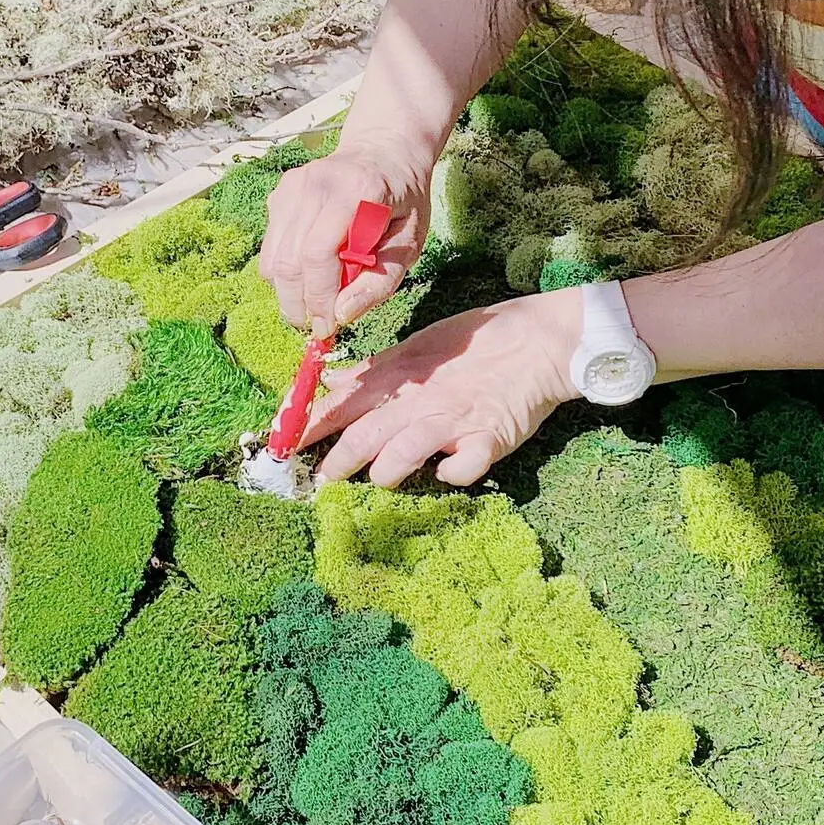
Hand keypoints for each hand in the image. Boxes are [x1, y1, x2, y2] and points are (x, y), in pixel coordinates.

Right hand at [258, 142, 431, 335]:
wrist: (385, 151)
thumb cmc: (403, 200)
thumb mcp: (410, 242)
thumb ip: (380, 281)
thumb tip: (342, 316)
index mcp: (356, 191)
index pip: (319, 254)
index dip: (318, 298)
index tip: (327, 328)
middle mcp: (316, 184)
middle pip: (288, 260)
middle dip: (298, 304)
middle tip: (316, 326)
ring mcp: (293, 186)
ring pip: (272, 258)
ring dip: (287, 293)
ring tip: (312, 305)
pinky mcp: (280, 194)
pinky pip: (271, 246)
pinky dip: (284, 271)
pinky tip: (310, 272)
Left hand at [300, 291, 582, 487]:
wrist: (541, 341)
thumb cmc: (478, 342)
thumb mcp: (420, 346)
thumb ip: (376, 369)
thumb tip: (331, 379)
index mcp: (401, 376)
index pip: (342, 404)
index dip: (308, 426)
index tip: (282, 445)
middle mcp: (420, 401)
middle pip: (362, 438)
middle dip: (336, 464)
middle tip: (320, 483)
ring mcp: (452, 422)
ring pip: (399, 459)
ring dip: (386, 473)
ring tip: (386, 476)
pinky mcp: (486, 441)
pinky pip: (458, 470)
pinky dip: (450, 475)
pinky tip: (450, 469)